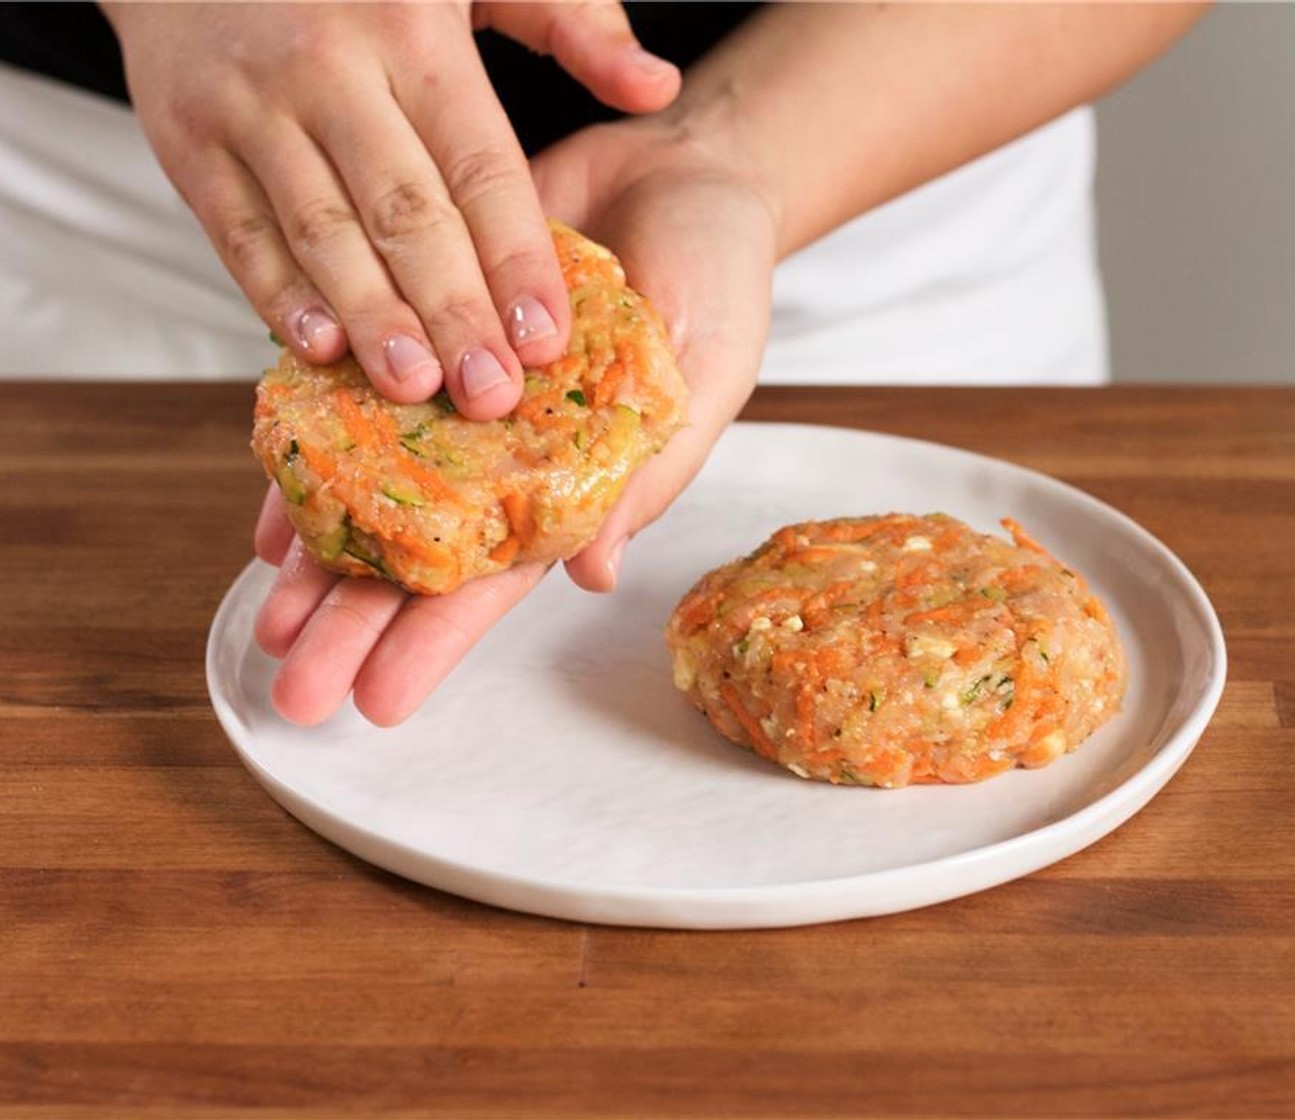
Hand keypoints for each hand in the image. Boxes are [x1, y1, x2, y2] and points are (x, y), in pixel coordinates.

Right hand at [105, 1, 678, 417]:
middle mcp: (331, 73)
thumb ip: (570, 22)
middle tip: (491, 394)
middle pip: (406, 213)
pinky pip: (238, 232)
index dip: (516, 259)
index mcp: (414, 36)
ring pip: (322, 231)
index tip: (548, 339)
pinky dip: (277, 296)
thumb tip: (656, 88)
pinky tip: (319, 351)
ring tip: (416, 387)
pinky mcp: (190, 143)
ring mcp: (252, 109)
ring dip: (372, 318)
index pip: (480, 167)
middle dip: (454, 311)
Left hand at [251, 114, 779, 724]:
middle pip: (421, 553)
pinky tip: (270, 516)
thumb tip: (590, 574)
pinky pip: (352, 395)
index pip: (499, 576)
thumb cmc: (721, 276)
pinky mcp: (421, 327)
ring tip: (270, 624)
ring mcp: (458, 396)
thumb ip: (645, 472)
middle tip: (297, 690)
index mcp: (576, 481)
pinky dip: (309, 451)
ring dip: (321, 558)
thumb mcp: (703, 372)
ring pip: (374, 490)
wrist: (684, 167)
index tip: (383, 700)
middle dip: (357, 623)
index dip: (440, 638)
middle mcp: (506, 452)